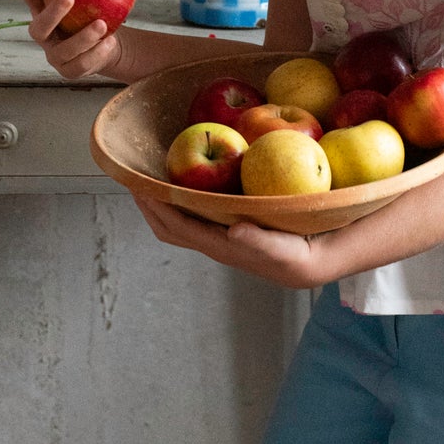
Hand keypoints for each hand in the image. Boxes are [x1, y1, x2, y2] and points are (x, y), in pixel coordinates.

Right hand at [18, 0, 122, 80]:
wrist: (107, 40)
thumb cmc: (92, 7)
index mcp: (40, 8)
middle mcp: (42, 33)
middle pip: (37, 27)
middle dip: (51, 13)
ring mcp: (53, 54)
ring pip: (61, 51)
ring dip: (81, 38)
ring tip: (101, 24)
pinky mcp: (69, 71)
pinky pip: (80, 65)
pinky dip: (96, 54)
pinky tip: (110, 41)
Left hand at [132, 193, 327, 288]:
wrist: (309, 263)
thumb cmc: (295, 255)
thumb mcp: (280, 248)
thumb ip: (257, 240)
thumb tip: (234, 230)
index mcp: (219, 246)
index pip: (177, 226)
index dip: (155, 207)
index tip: (139, 186)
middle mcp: (212, 243)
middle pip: (168, 226)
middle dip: (148, 206)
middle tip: (134, 180)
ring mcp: (217, 239)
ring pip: (177, 223)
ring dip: (160, 205)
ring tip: (150, 182)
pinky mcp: (225, 231)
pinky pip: (192, 217)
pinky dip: (179, 202)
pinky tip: (183, 185)